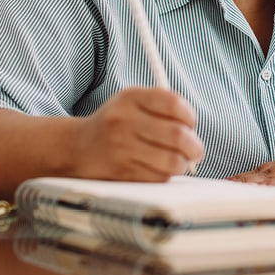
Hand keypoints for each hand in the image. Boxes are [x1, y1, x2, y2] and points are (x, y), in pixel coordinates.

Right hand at [70, 87, 203, 181]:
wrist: (77, 147)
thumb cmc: (116, 124)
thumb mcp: (133, 103)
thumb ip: (163, 108)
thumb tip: (194, 132)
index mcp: (130, 98)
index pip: (174, 104)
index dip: (190, 116)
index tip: (191, 125)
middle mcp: (124, 121)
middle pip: (177, 135)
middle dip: (195, 146)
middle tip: (197, 150)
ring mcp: (121, 148)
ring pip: (172, 160)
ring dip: (183, 163)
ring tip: (181, 161)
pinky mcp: (121, 172)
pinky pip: (159, 177)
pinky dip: (166, 175)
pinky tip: (160, 169)